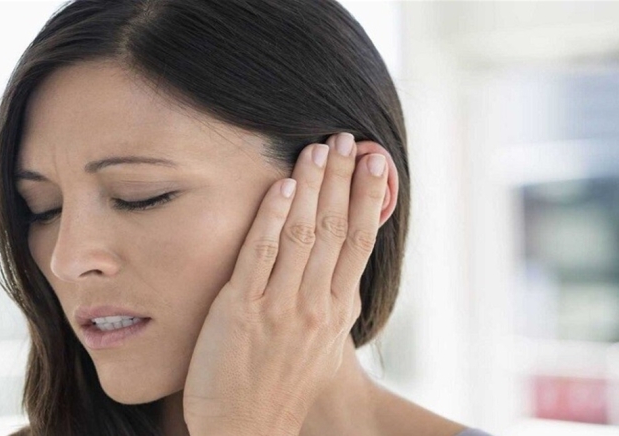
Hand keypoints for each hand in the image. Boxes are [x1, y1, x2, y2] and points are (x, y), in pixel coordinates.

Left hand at [182, 132, 390, 435]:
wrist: (246, 432)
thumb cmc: (278, 386)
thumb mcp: (317, 345)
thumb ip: (329, 302)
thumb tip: (340, 268)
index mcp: (335, 311)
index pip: (359, 243)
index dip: (368, 198)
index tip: (377, 161)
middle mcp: (314, 306)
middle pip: (335, 230)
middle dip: (344, 179)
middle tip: (349, 136)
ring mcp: (279, 308)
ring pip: (302, 236)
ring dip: (312, 186)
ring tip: (319, 147)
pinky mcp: (241, 312)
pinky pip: (259, 256)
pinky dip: (272, 217)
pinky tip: (282, 186)